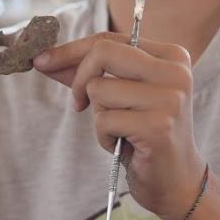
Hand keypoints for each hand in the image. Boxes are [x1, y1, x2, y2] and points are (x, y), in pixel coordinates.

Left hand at [34, 32, 204, 219]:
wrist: (177, 180)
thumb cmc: (144, 134)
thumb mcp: (120, 96)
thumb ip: (88, 74)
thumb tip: (44, 60)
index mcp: (170, 56)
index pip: (109, 39)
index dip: (71, 50)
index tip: (43, 61)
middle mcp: (175, 72)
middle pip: (103, 53)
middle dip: (79, 79)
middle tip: (79, 104)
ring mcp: (169, 99)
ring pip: (100, 89)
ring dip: (98, 115)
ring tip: (120, 130)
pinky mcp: (159, 126)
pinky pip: (104, 120)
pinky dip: (104, 136)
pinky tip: (123, 145)